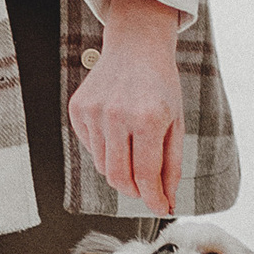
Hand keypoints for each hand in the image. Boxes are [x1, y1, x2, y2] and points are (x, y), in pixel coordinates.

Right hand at [68, 0, 185, 208]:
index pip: (146, 175)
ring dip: (120, 170)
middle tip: (145, 189)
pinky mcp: (78, 109)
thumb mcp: (175, 123)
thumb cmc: (160, 84)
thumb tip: (164, 201)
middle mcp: (116, 116)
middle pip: (119, 177)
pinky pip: (90, 147)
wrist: (136, 45)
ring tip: (133, 150)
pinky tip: (117, 131)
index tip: (159, 208)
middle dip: (134, 191)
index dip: (153, 198)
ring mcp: (93, 112)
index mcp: (147, 119)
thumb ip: (170, 165)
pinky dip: (105, 150)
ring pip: (102, 166)